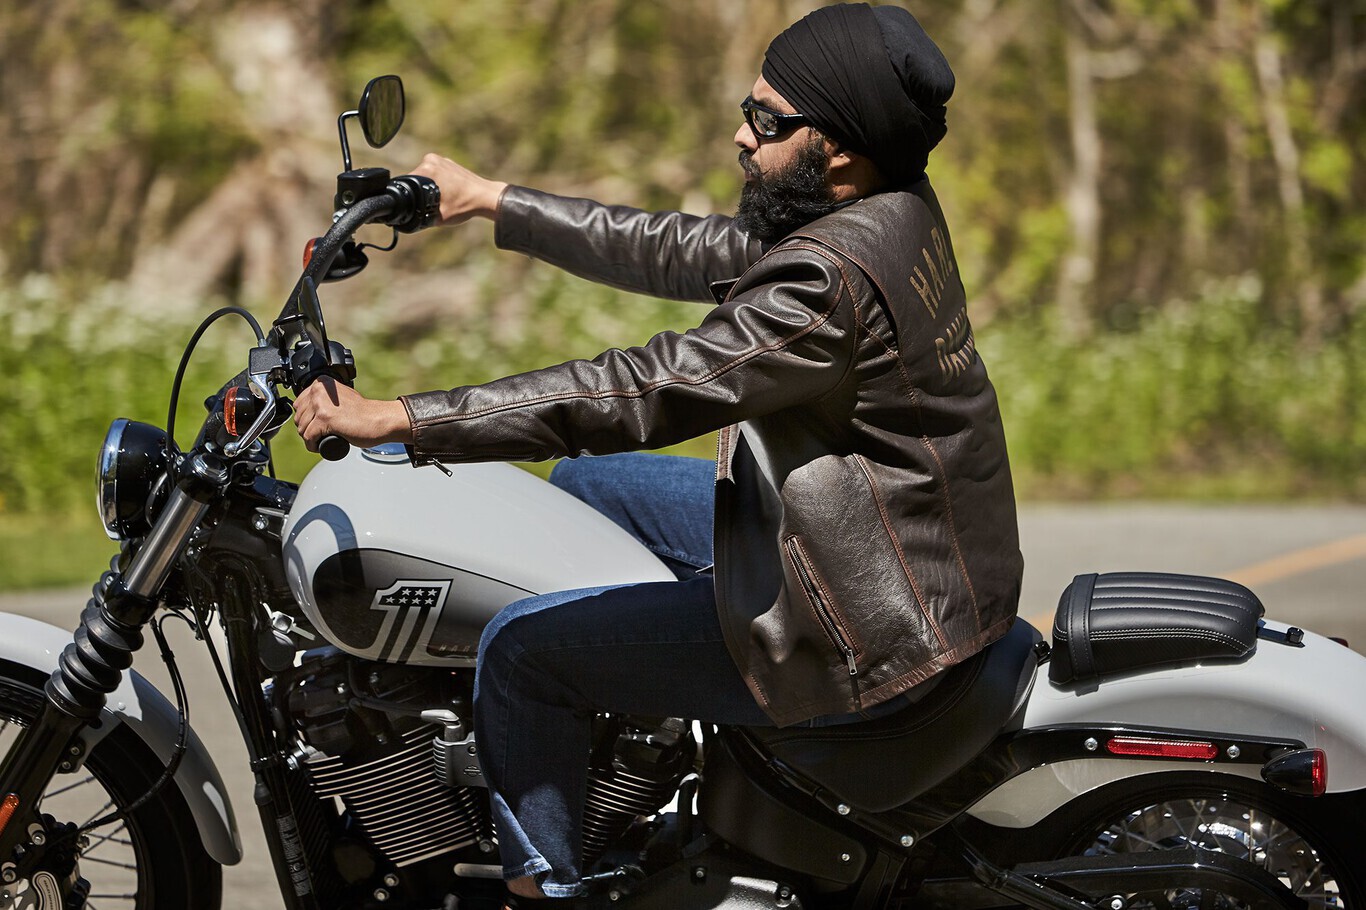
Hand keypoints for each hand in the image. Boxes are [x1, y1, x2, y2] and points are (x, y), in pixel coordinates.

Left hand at [293, 377, 413, 451]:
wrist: (379, 420)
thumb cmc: (363, 413)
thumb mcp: (340, 397)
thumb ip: (325, 398)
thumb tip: (308, 409)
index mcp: (321, 383)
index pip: (299, 404)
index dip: (306, 418)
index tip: (316, 425)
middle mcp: (319, 391)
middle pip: (299, 417)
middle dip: (307, 429)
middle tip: (321, 435)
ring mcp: (321, 404)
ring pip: (302, 428)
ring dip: (310, 439)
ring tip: (323, 440)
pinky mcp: (325, 419)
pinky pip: (309, 437)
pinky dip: (312, 445)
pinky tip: (320, 446)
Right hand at [408, 153, 507, 225]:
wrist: (486, 197)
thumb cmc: (465, 205)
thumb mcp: (437, 217)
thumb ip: (420, 217)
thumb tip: (410, 221)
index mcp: (427, 169)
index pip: (408, 184)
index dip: (411, 197)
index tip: (419, 205)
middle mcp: (431, 159)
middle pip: (416, 180)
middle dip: (421, 193)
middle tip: (436, 203)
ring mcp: (441, 159)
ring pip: (426, 177)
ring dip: (430, 188)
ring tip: (445, 198)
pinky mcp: (448, 162)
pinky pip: (436, 174)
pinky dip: (439, 184)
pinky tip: (450, 193)